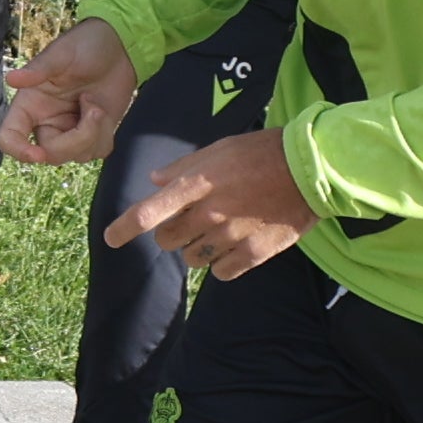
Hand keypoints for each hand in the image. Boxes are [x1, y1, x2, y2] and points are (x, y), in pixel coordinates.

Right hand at [1, 19, 136, 165]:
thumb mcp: (61, 54)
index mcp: (30, 104)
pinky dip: (105, 136)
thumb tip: (11, 79)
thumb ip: (38, 69)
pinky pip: (97, 152)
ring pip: (76, 155)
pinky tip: (104, 112)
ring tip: (96, 103)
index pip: (10, 136)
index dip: (19, 151)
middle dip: (76, 139)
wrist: (118, 47)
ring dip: (94, 133)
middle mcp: (45, 121)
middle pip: (50, 154)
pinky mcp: (92, 134)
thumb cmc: (84, 45)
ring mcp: (70, 130)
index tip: (38, 155)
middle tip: (94, 108)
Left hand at [109, 129, 315, 282]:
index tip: (111, 239)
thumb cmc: (262, 152)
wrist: (311, 168)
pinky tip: (233, 247)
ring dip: (196, 248)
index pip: (149, 213)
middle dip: (171, 233)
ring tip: (217, 231)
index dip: (124, 228)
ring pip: (193, 258)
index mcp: (197, 185)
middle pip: (168, 240)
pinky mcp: (254, 253)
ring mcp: (231, 236)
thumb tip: (155, 181)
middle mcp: (209, 214)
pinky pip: (221, 273)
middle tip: (189, 221)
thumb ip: (184, 168)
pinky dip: (221, 265)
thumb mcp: (219, 149)